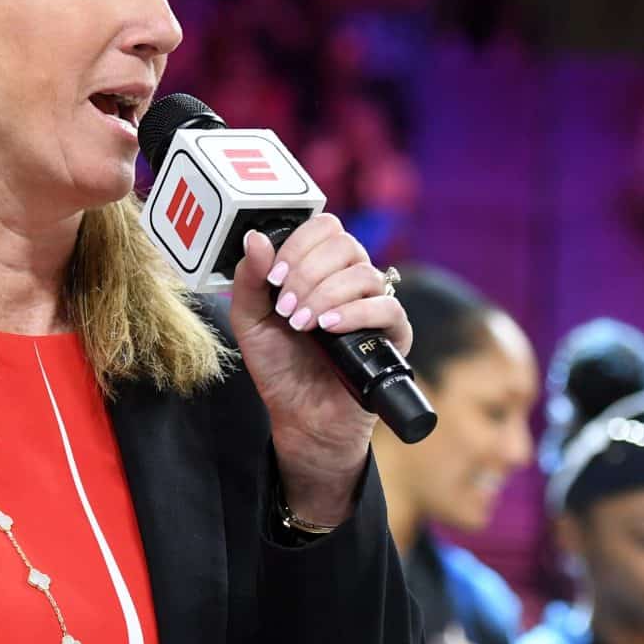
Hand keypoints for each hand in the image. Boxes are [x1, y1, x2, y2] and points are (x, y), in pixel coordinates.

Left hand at [228, 216, 409, 526]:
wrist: (301, 416)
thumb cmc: (280, 366)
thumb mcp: (251, 321)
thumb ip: (249, 280)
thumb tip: (256, 238)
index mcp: (322, 267)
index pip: (323, 227)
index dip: (298, 245)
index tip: (273, 277)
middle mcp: (352, 279)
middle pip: (345, 244)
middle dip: (307, 272)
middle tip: (285, 308)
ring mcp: (375, 304)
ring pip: (363, 273)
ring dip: (325, 295)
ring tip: (301, 324)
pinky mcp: (394, 334)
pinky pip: (387, 308)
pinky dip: (355, 313)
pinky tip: (329, 328)